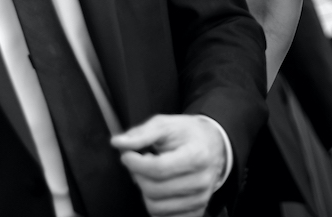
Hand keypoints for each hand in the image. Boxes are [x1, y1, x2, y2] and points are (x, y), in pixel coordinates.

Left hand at [112, 114, 227, 216]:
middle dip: (139, 176)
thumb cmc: (188, 135)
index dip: (135, 163)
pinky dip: (155, 204)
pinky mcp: (195, 211)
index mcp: (197, 156)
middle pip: (154, 190)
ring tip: (152, 175)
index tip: (127, 156)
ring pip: (155, 207)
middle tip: (141, 162)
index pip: (158, 169)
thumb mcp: (166, 124)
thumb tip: (119, 143)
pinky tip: (159, 187)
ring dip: (145, 191)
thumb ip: (141, 133)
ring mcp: (199, 199)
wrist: (212, 145)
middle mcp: (201, 181)